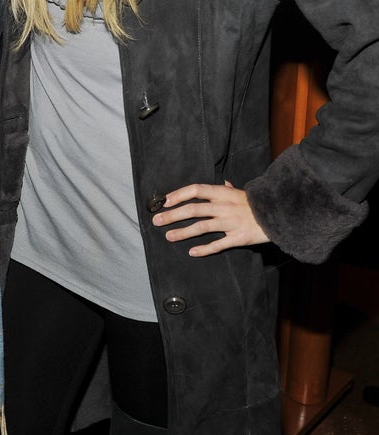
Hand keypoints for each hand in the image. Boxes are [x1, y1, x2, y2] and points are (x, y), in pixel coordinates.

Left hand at [151, 181, 268, 256]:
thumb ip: (227, 189)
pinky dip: (204, 249)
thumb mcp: (240, 192)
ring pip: (201, 227)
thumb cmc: (255, 203)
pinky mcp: (238, 238)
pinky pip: (218, 244)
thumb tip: (222, 182)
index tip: (164, 202)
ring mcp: (230, 223)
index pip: (196, 190)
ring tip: (168, 236)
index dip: (178, 195)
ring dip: (183, 232)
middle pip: (193, 210)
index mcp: (222, 193)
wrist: (278, 215)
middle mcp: (224, 207)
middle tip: (156, 221)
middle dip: (172, 215)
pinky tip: (192, 252)